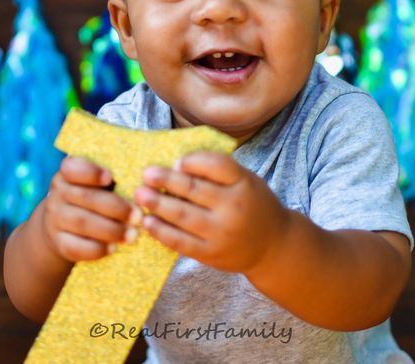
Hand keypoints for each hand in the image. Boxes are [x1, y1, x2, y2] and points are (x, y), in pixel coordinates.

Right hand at [42, 156, 141, 262]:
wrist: (62, 227)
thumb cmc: (91, 198)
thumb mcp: (96, 184)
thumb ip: (114, 180)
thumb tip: (145, 186)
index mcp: (68, 174)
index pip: (73, 168)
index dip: (91, 172)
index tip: (110, 176)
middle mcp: (58, 194)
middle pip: (86, 198)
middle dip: (115, 208)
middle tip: (138, 216)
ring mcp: (55, 219)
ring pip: (82, 223)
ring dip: (110, 230)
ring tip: (132, 235)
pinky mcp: (58, 242)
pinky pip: (76, 247)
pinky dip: (96, 249)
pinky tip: (113, 248)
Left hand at [134, 151, 289, 273]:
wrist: (274, 247)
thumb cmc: (253, 206)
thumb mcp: (247, 182)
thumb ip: (219, 173)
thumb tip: (176, 165)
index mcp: (244, 184)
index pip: (217, 165)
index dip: (193, 161)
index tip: (177, 161)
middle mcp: (234, 208)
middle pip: (194, 190)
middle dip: (166, 180)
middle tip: (147, 174)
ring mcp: (222, 233)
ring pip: (183, 216)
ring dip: (158, 204)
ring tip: (140, 195)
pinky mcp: (211, 254)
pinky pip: (181, 242)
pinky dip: (162, 231)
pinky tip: (148, 222)